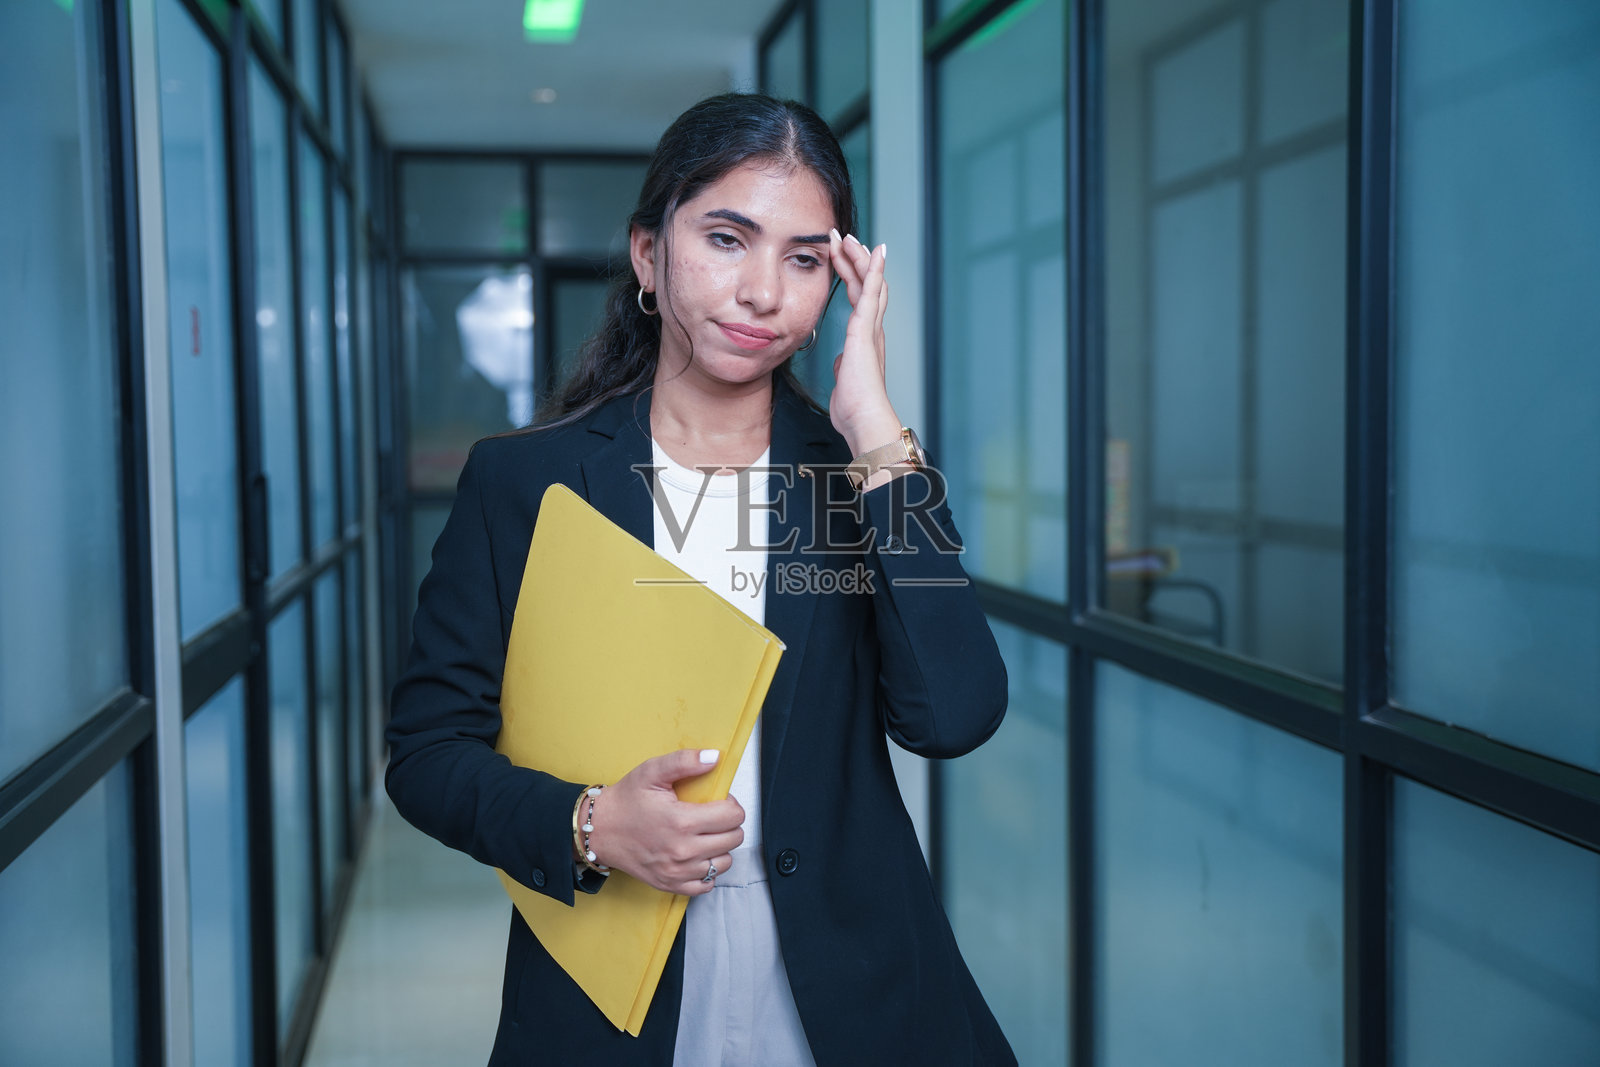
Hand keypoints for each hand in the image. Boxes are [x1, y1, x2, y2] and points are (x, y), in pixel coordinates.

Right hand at [585, 748, 744, 895]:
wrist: (599, 830)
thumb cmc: (627, 800)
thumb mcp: (652, 771)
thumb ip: (684, 761)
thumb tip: (714, 757)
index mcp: (682, 821)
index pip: (733, 816)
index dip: (731, 804)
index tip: (718, 800)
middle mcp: (683, 851)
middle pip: (733, 839)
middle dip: (728, 824)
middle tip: (712, 815)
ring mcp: (677, 872)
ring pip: (724, 862)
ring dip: (720, 848)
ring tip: (705, 835)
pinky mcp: (671, 885)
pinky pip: (707, 885)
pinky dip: (708, 871)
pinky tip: (697, 855)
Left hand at [826, 231, 902, 455]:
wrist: (864, 419)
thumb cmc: (854, 408)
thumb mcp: (843, 381)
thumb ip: (842, 366)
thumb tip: (839, 362)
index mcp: (865, 340)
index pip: (859, 298)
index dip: (851, 276)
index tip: (840, 257)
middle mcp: (872, 329)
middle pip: (865, 284)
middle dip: (853, 260)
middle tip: (842, 237)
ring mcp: (871, 328)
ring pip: (868, 282)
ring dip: (859, 258)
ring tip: (848, 236)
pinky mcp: (867, 330)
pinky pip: (871, 293)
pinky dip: (873, 270)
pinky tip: (874, 251)